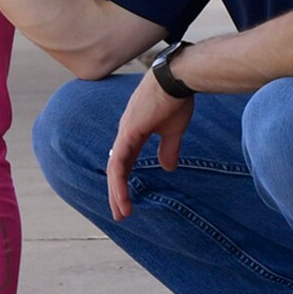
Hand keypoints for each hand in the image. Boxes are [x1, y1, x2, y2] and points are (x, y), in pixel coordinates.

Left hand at [105, 72, 194, 221]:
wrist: (177, 79)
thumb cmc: (176, 99)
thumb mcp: (173, 130)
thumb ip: (169, 149)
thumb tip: (168, 168)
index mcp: (135, 132)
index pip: (125, 162)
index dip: (125, 182)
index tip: (128, 201)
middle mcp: (125, 133)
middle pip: (117, 168)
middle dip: (117, 192)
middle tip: (120, 214)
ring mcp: (125, 133)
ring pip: (115, 169)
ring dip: (116, 192)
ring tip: (121, 212)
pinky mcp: (128, 133)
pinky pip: (118, 163)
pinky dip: (118, 182)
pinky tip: (122, 197)